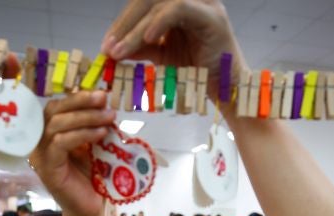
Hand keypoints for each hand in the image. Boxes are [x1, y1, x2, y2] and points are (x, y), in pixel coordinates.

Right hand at [28, 92, 114, 215]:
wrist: (89, 208)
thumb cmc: (91, 177)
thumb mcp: (93, 145)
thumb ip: (94, 125)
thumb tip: (104, 101)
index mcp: (49, 133)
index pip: (57, 107)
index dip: (78, 97)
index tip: (102, 95)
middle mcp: (39, 141)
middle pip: (54, 111)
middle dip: (81, 102)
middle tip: (104, 99)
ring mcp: (40, 155)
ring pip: (57, 125)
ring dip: (86, 117)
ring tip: (109, 117)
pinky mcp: (47, 168)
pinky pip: (61, 143)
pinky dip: (82, 134)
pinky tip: (101, 133)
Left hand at [103, 0, 246, 97]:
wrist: (226, 90)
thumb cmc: (198, 72)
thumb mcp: (162, 56)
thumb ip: (140, 47)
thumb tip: (112, 48)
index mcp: (178, 5)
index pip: (143, 4)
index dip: (122, 22)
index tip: (107, 45)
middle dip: (124, 24)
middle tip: (109, 48)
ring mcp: (203, 4)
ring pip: (160, 4)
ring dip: (136, 29)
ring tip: (120, 51)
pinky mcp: (211, 16)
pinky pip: (179, 8)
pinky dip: (159, 22)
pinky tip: (147, 39)